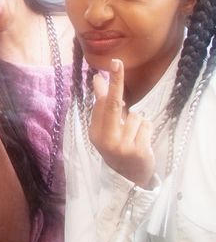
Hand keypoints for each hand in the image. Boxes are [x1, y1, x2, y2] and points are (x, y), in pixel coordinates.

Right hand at [88, 59, 154, 187]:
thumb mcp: (106, 128)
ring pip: (135, 116)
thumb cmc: (116, 146)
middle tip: (117, 63)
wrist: (129, 178)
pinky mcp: (138, 151)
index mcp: (95, 132)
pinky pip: (146, 126)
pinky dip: (146, 130)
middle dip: (116, 82)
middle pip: (113, 105)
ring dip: (137, 122)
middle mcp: (105, 140)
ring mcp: (122, 146)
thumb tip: (97, 79)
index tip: (114, 64)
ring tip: (134, 135)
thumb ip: (102, 104)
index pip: (102, 103)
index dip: (109, 83)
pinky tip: (141, 141)